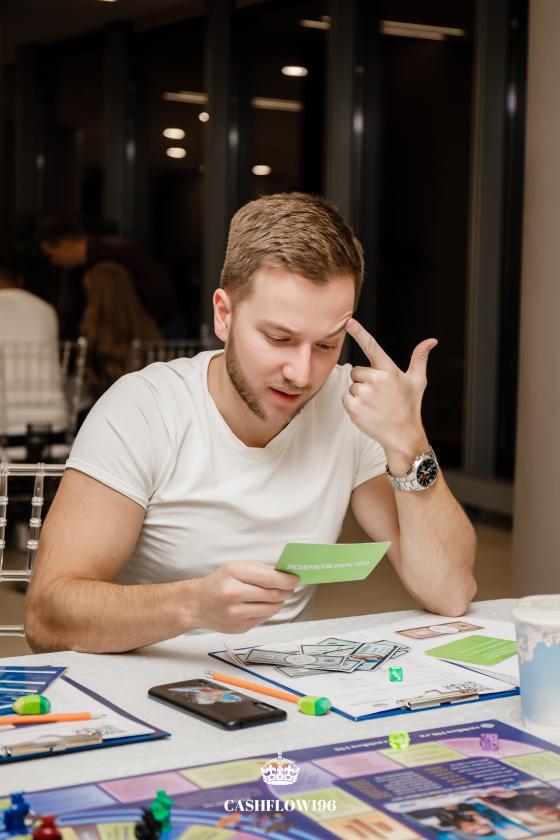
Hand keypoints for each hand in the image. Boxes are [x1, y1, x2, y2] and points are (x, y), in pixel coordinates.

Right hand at [188, 561, 297, 633]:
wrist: (197, 604)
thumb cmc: (219, 582)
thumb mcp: (236, 567)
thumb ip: (261, 569)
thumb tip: (286, 573)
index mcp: (233, 573)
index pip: (269, 578)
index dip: (287, 580)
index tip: (296, 579)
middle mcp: (233, 593)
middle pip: (273, 594)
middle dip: (286, 591)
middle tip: (290, 587)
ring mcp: (236, 613)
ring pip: (271, 608)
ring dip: (279, 602)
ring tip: (277, 596)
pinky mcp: (239, 627)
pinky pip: (264, 618)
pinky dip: (268, 611)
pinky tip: (261, 605)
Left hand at [342, 317, 436, 473]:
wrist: (402, 435)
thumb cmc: (409, 405)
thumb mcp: (418, 381)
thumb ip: (420, 358)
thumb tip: (432, 340)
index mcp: (389, 371)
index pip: (372, 347)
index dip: (360, 333)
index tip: (349, 321)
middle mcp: (376, 380)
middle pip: (357, 370)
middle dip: (364, 380)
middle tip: (379, 394)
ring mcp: (364, 394)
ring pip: (352, 385)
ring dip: (360, 393)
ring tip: (375, 404)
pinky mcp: (354, 407)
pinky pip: (345, 398)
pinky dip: (353, 404)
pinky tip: (368, 411)